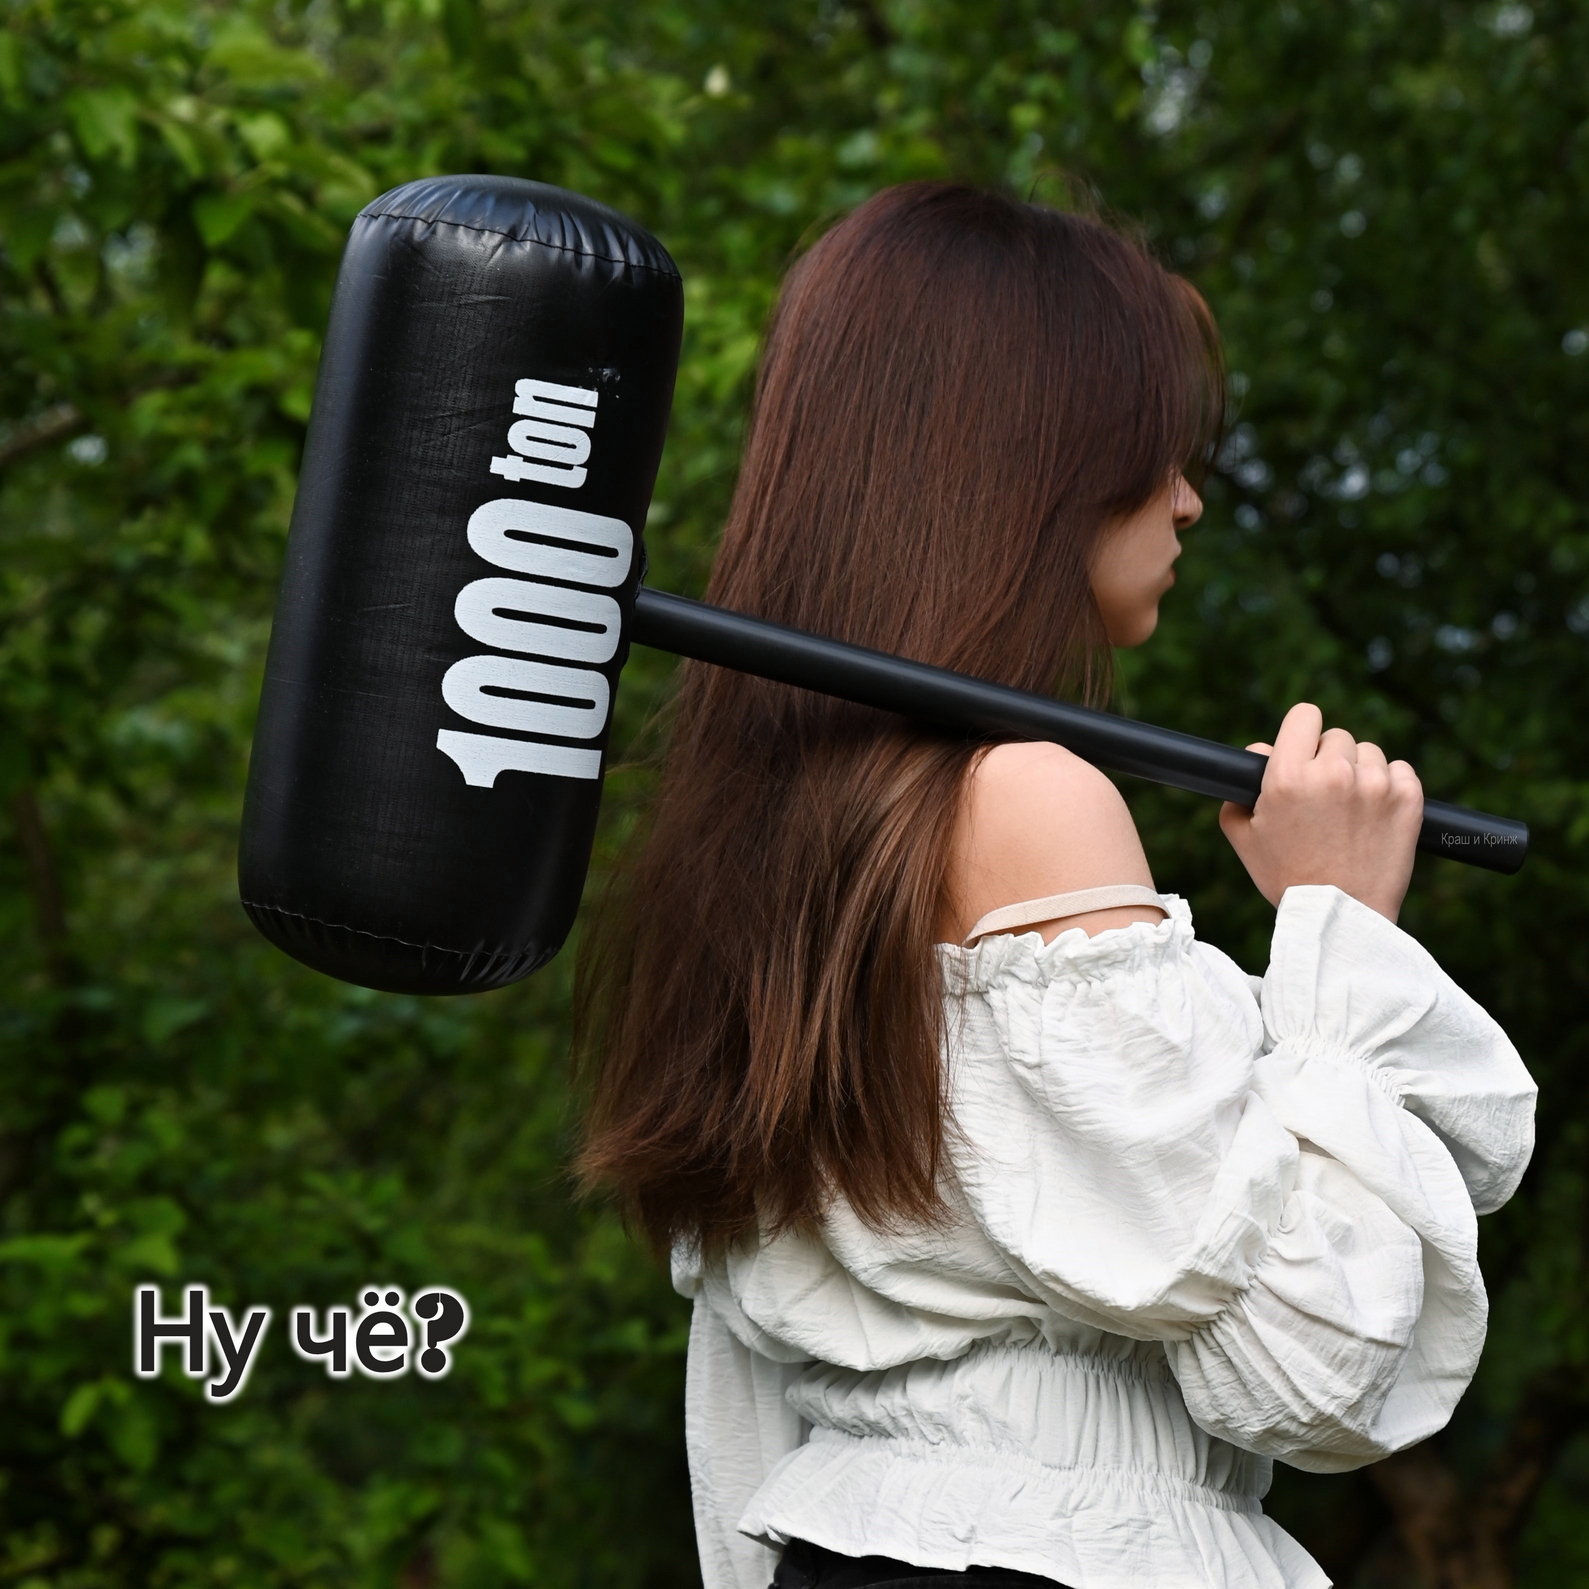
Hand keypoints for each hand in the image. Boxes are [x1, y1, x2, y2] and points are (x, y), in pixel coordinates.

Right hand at [1218, 703, 1422, 920]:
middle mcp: (1333, 773)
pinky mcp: (1408, 798)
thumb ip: (1240, 788)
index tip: (1303, 749)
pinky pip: (1400, 770)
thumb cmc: (1287, 877)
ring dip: (1359, 773)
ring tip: (1349, 810)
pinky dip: (1389, 786)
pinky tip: (1374, 813)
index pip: (1304, 715)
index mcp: (1289, 776)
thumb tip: (1261, 754)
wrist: (1339, 917)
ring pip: (1368, 753)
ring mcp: (1375, 784)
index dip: (1301, 731)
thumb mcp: (1242, 835)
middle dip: (1328, 760)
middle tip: (1323, 797)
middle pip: (1336, 736)